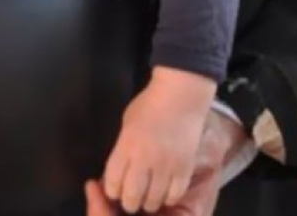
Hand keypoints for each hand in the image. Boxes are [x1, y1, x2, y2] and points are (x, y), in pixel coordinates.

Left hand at [101, 69, 214, 212]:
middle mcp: (144, 160)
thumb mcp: (127, 123)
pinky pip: (174, 196)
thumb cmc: (149, 104)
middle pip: (131, 199)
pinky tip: (165, 190)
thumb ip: (122, 148)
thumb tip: (118, 172)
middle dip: (129, 201)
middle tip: (132, 195)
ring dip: (148, 200)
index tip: (116, 189)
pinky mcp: (184, 168)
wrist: (181, 94)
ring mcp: (166, 166)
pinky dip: (168, 197)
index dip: (112, 191)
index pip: (112, 184)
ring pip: (153, 202)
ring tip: (149, 193)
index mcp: (126, 147)